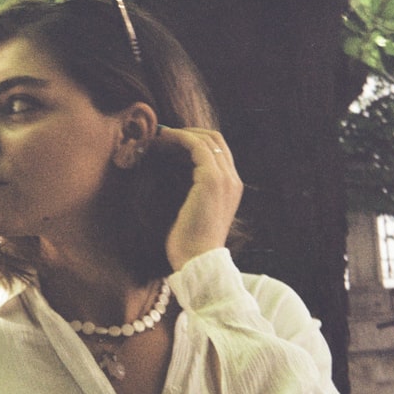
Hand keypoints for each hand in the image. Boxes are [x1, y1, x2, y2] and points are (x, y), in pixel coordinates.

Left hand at [155, 126, 242, 270]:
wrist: (197, 261)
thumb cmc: (188, 243)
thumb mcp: (192, 211)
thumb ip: (190, 192)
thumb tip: (170, 174)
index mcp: (231, 188)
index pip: (218, 151)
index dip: (195, 141)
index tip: (170, 141)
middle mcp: (233, 180)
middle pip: (216, 140)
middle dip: (189, 132)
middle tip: (163, 135)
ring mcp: (225, 179)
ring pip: (207, 139)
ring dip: (182, 133)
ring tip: (160, 136)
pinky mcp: (212, 180)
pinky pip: (196, 146)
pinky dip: (179, 138)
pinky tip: (162, 140)